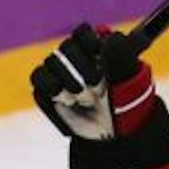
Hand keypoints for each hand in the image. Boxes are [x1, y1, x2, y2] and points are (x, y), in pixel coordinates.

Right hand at [29, 22, 168, 168]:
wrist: (110, 135)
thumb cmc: (123, 105)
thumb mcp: (129, 78)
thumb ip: (122, 52)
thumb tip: (107, 37)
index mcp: (94, 51)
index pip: (82, 33)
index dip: (87, 40)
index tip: (97, 51)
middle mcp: (75, 59)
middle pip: (67, 47)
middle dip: (83, 68)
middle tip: (96, 86)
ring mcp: (59, 74)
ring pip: (53, 62)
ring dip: (71, 83)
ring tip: (85, 99)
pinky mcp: (45, 90)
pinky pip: (39, 77)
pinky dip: (51, 87)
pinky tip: (65, 98)